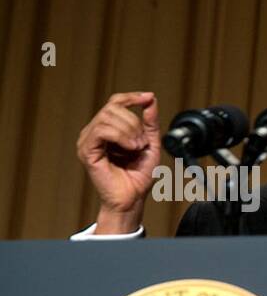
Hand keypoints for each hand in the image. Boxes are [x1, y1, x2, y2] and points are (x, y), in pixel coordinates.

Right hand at [75, 92, 161, 233]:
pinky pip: (101, 130)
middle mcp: (95, 132)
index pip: (115, 103)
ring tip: (137, 147)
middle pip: (112, 108)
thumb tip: (150, 100)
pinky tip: (130, 148)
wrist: (132, 198)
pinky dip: (120, 136)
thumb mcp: (150, 144)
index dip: (131, 97)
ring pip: (107, 117)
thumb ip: (150, 123)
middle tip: (142, 142)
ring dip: (129, 130)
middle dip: (134, 122)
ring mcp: (88, 140)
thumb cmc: (139, 176)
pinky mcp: (87, 150)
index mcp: (108, 129)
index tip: (147, 97)